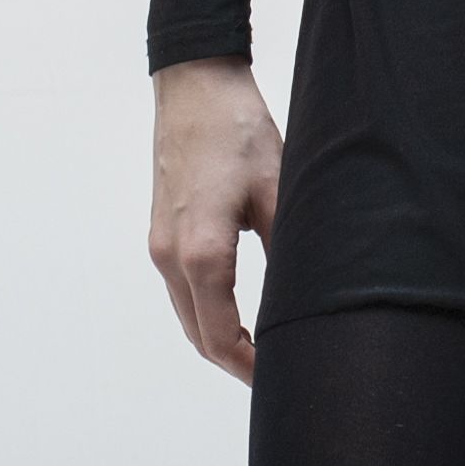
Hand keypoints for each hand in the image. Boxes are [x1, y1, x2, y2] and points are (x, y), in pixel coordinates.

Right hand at [149, 57, 282, 381]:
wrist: (196, 86)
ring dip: (218, 337)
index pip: (220, 335)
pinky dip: (205, 310)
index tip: (277, 379)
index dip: (249, 365)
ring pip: (186, 314)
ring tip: (261, 348)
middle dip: (234, 360)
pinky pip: (180, 288)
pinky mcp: (160, 231)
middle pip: (198, 334)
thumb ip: (287, 248)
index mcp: (201, 253)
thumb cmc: (239, 131)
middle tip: (275, 372)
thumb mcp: (278, 190)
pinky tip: (236, 309)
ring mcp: (160, 245)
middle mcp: (170, 256)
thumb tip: (305, 294)